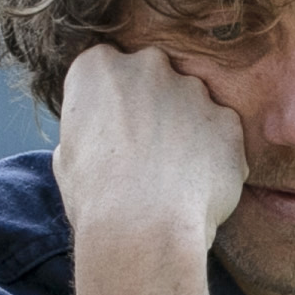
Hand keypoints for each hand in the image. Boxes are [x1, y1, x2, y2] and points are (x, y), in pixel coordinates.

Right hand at [54, 40, 246, 260]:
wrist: (144, 228)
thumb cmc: (96, 199)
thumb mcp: (67, 158)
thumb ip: (87, 131)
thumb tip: (95, 138)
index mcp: (98, 67)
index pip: (107, 70)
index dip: (112, 104)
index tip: (112, 132)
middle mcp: (147, 65)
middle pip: (153, 76)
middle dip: (153, 105)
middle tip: (147, 152)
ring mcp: (192, 90)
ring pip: (192, 103)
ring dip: (188, 129)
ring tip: (175, 175)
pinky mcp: (227, 120)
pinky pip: (222, 133)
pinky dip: (215, 154)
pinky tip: (199, 186)